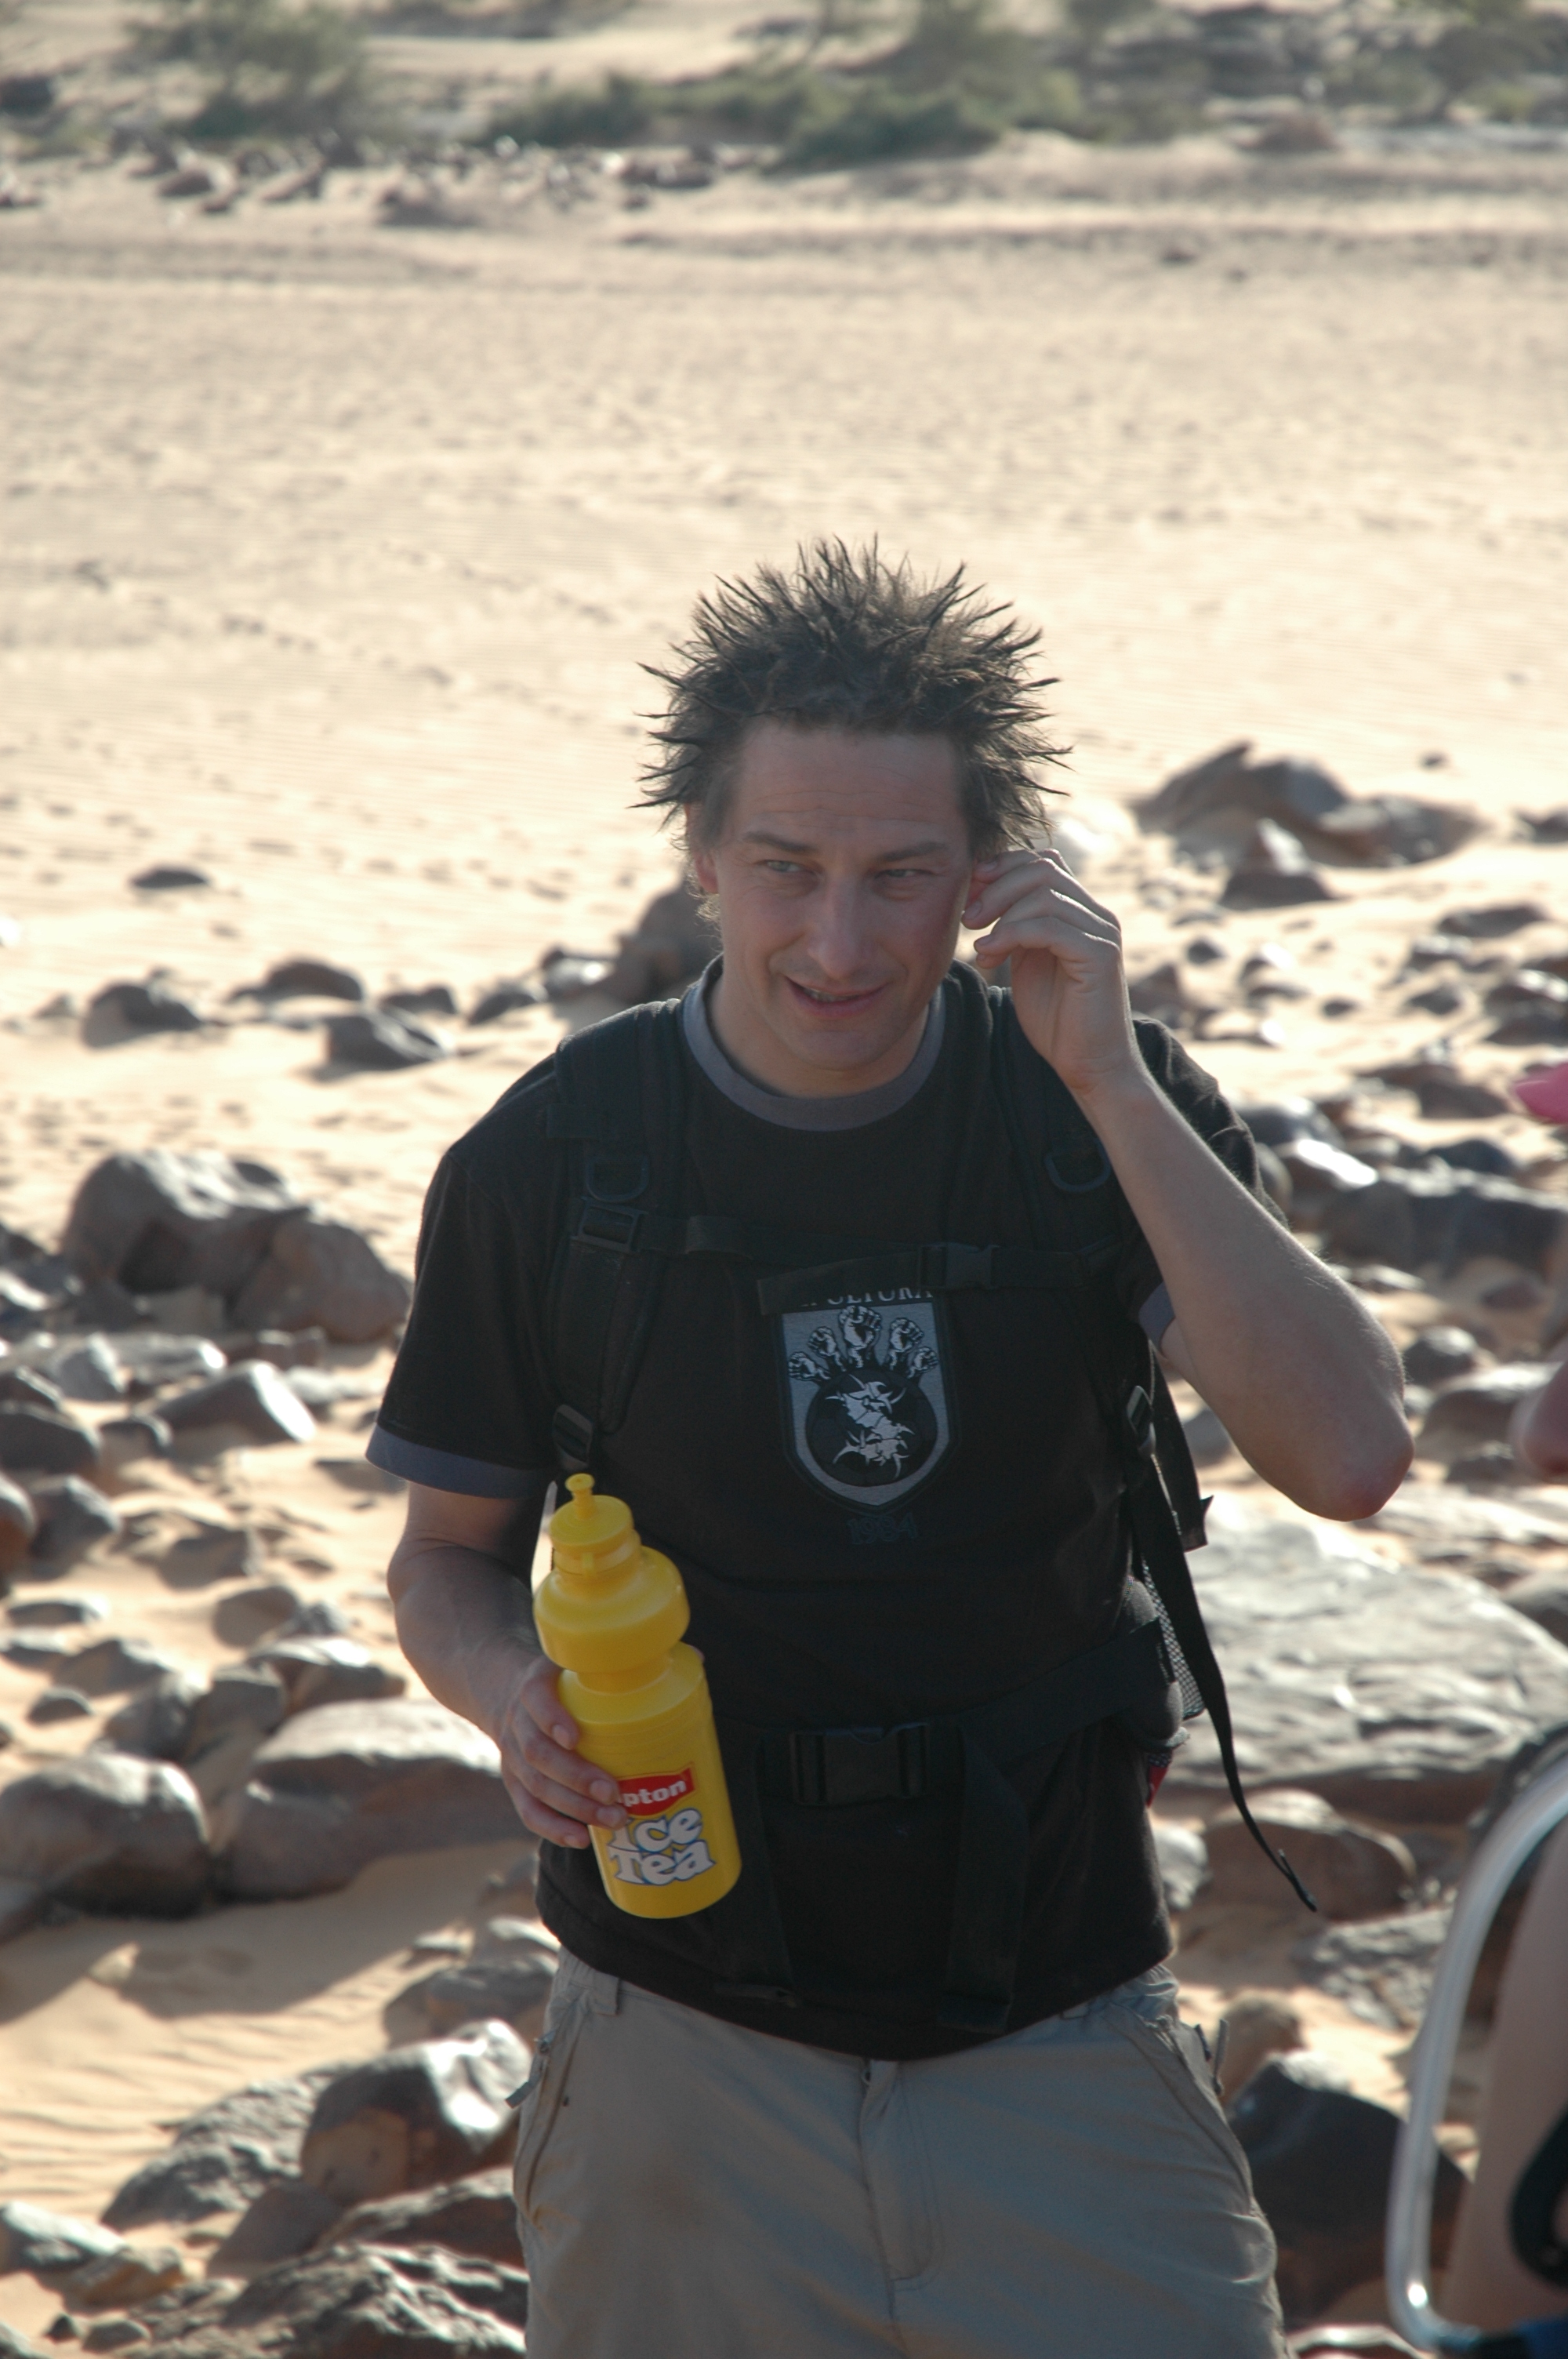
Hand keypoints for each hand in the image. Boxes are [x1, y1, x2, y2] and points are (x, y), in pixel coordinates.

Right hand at [490, 1648, 626, 1849]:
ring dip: (574, 1808)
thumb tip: (697, 1658)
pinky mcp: (514, 1782)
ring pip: (536, 1786)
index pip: (535, 1699)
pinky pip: (528, 1810)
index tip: (575, 1737)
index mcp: (534, 1685)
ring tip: (613, 1818)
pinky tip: (582, 1837)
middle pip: (539, 1754)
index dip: (551, 1718)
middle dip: (577, 1777)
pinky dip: (552, 1828)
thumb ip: (628, 1662)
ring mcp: (513, 1755)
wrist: (506, 1691)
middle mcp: (518, 1721)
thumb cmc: (563, 1679)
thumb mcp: (580, 1661)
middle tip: (615, 1793)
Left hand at [963, 848, 1142, 1102]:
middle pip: (1042, 868)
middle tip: (967, 917)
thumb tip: (982, 897)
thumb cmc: (1057, 1020)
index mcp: (1080, 913)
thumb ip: (1015, 928)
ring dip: (1000, 912)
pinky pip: (1048, 925)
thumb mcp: (1027, 962)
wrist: (1089, 1065)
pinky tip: (990, 954)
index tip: (968, 894)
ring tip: (980, 943)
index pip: (1043, 862)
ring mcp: (1101, 932)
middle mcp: (1096, 915)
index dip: (1001, 869)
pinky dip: (1011, 934)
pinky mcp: (1099, 955)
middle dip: (996, 886)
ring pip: (1043, 892)